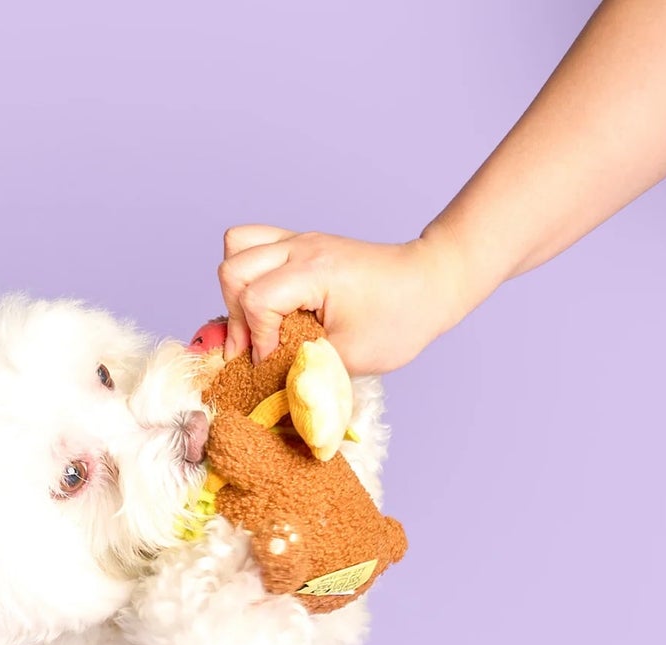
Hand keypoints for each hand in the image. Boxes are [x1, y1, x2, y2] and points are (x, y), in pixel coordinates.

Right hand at [217, 223, 472, 375]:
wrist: (432, 283)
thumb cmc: (399, 319)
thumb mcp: (349, 357)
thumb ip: (301, 366)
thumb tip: (266, 383)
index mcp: (314, 271)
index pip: (254, 300)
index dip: (257, 339)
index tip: (274, 361)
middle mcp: (301, 247)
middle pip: (233, 269)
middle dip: (235, 314)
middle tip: (258, 345)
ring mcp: (300, 240)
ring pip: (236, 246)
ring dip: (236, 288)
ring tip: (255, 319)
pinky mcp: (303, 244)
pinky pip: (253, 244)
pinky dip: (249, 274)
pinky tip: (266, 304)